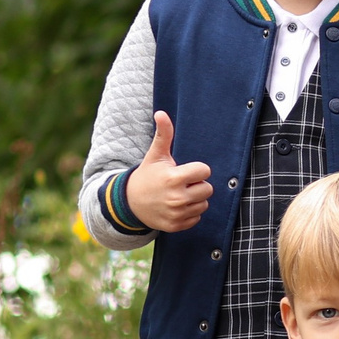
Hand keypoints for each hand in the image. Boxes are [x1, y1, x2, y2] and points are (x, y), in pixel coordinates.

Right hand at [124, 112, 214, 230]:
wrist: (130, 203)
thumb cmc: (147, 175)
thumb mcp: (155, 155)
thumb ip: (163, 135)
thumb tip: (161, 113)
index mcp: (173, 178)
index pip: (204, 171)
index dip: (197, 169)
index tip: (184, 171)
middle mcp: (177, 198)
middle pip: (208, 189)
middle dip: (197, 184)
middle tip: (182, 183)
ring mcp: (177, 214)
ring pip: (204, 203)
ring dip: (195, 199)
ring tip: (179, 194)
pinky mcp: (176, 226)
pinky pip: (197, 217)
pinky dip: (190, 212)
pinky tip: (176, 206)